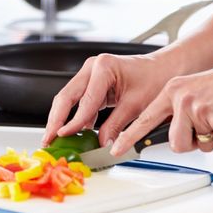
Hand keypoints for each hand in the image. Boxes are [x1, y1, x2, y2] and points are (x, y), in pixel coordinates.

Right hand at [41, 52, 173, 148]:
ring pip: (68, 99)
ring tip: (56, 139)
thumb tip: (101, 144)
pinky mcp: (92, 83)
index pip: (84, 101)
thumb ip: (116, 126)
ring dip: (62, 119)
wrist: (163, 69)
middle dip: (56, 120)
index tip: (62, 136)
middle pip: (66, 96)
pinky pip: (78, 101)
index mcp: (103, 67)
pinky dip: (75, 117)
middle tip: (48, 140)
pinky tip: (73, 133)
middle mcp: (93, 67)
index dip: (72, 122)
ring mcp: (91, 74)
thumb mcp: (136, 106)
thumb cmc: (154, 79)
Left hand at [108, 57, 212, 155]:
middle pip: (176, 143)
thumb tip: (172, 137)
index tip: (115, 149)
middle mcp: (183, 100)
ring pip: (199, 146)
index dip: (129, 136)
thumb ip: (177, 110)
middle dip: (190, 142)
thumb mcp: (190, 90)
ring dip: (210, 139)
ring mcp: (200, 109)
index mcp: (172, 92)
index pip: (145, 118)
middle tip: (204, 125)